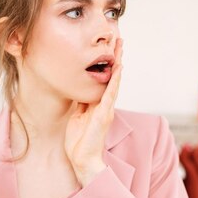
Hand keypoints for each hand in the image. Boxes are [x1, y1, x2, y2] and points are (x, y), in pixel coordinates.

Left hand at [65, 38, 122, 186]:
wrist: (82, 159)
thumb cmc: (79, 141)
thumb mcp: (77, 115)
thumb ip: (81, 102)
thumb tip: (79, 89)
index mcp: (98, 104)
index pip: (105, 78)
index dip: (107, 62)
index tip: (108, 45)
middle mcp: (105, 104)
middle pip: (113, 75)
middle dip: (116, 56)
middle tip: (118, 37)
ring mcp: (106, 109)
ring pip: (114, 81)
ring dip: (118, 62)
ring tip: (120, 46)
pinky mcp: (104, 115)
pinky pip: (110, 94)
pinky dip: (114, 80)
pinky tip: (118, 68)